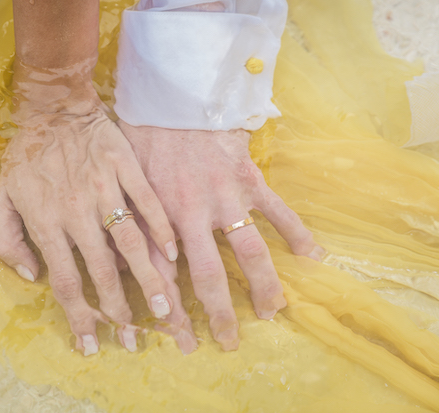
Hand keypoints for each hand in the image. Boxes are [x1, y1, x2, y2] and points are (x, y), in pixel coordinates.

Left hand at [0, 62, 179, 354]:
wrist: (51, 109)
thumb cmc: (25, 156)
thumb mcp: (0, 197)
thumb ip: (7, 240)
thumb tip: (32, 276)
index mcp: (45, 222)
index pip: (64, 281)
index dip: (79, 316)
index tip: (92, 344)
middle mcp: (76, 212)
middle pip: (101, 271)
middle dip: (119, 310)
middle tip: (135, 339)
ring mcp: (104, 189)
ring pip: (129, 242)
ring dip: (147, 278)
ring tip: (165, 308)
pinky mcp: (125, 168)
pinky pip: (147, 202)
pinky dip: (161, 228)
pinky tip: (173, 253)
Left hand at [119, 122, 323, 350]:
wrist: (173, 95)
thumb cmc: (143, 137)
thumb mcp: (125, 182)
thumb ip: (129, 223)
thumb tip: (123, 263)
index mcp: (158, 217)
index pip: (164, 278)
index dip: (170, 312)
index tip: (180, 340)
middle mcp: (192, 215)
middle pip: (208, 277)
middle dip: (218, 315)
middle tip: (227, 342)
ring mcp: (225, 199)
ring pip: (249, 254)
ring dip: (263, 288)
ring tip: (271, 313)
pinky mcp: (248, 179)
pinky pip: (279, 211)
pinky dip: (298, 234)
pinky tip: (315, 257)